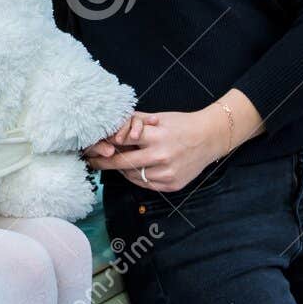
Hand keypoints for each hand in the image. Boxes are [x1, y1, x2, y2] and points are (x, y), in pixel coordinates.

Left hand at [96, 109, 230, 192]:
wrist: (210, 138)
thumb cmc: (183, 125)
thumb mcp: (160, 118)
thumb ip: (136, 123)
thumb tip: (112, 128)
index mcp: (157, 136)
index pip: (123, 141)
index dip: (106, 143)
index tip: (94, 146)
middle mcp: (161, 156)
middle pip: (123, 163)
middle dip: (105, 162)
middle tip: (92, 162)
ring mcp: (167, 173)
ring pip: (133, 176)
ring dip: (123, 170)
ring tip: (118, 163)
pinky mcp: (171, 185)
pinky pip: (146, 184)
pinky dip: (137, 177)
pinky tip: (135, 170)